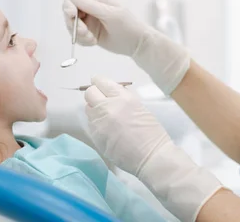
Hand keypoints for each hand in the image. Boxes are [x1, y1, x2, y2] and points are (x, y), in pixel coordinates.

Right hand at [62, 0, 190, 94]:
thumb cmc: (128, 26)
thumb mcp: (110, 14)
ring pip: (72, 26)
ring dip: (79, 34)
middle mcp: (91, 9)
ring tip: (92, 40)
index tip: (72, 16)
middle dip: (75, 24)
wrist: (137, 44)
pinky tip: (94, 43)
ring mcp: (90, 22)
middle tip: (85, 33)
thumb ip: (91, 6)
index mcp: (97, 0)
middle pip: (70, 12)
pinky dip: (83, 41)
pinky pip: (78, 37)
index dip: (69, 6)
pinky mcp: (90, 34)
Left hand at [84, 77, 222, 221]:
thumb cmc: (152, 132)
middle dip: (94, 95)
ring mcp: (100, 123)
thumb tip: (111, 95)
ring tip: (105, 117)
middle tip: (101, 100)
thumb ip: (123, 99)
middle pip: (90, 93)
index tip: (100, 85)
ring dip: (94, 110)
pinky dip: (96, 124)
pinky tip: (107, 130)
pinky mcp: (96, 137)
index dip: (99, 83)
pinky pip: (90, 125)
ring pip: (88, 109)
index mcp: (123, 98)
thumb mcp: (139, 107)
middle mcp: (108, 107)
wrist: (152, 156)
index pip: (101, 82)